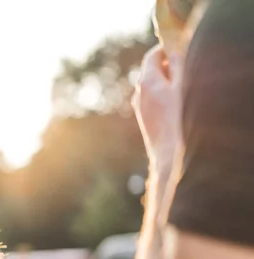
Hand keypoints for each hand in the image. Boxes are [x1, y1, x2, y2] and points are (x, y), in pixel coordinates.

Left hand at [132, 44, 183, 172]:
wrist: (165, 148)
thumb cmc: (176, 117)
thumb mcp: (181, 88)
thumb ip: (177, 68)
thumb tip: (174, 53)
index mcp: (147, 81)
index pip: (152, 56)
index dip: (164, 49)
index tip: (176, 47)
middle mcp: (139, 90)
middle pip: (150, 69)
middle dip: (165, 65)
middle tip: (182, 65)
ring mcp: (138, 103)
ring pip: (150, 84)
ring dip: (163, 80)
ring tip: (179, 85)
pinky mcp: (141, 113)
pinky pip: (149, 96)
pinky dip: (159, 92)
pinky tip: (172, 102)